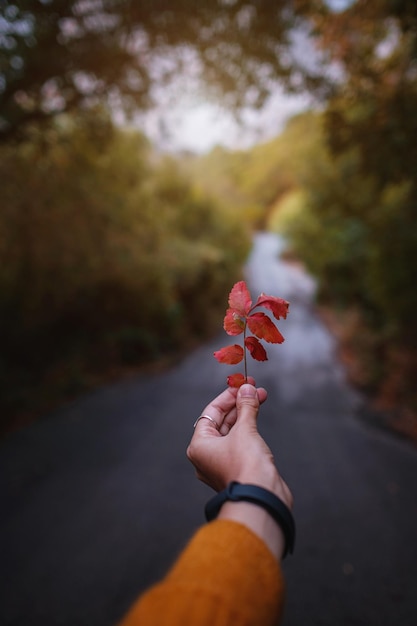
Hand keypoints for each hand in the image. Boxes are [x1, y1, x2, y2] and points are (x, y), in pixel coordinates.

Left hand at [187, 382, 291, 509]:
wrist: (262, 498)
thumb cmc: (246, 467)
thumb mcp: (245, 430)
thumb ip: (245, 406)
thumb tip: (247, 389)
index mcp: (199, 446)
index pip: (211, 413)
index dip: (227, 396)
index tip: (242, 384)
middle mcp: (207, 456)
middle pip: (221, 421)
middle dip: (238, 403)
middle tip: (253, 389)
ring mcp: (222, 463)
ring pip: (232, 431)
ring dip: (245, 413)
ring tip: (260, 397)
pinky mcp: (238, 468)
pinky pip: (240, 442)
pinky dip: (248, 428)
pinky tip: (258, 415)